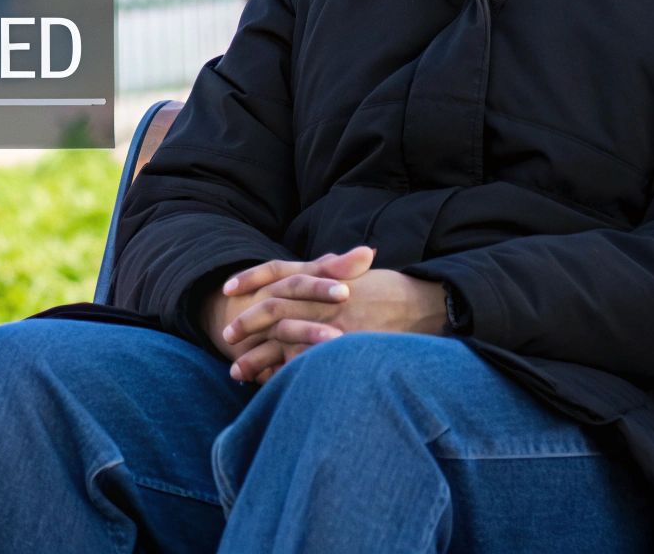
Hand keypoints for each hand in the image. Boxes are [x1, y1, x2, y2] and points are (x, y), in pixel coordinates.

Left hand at [224, 249, 451, 383]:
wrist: (427, 306)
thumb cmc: (392, 291)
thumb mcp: (360, 274)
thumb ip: (334, 272)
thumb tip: (318, 267)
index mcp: (325, 276)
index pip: (279, 270)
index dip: (252, 277)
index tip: (227, 289)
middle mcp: (325, 298)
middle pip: (273, 307)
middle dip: (246, 323)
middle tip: (226, 336)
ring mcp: (333, 324)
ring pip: (283, 340)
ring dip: (257, 358)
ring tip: (236, 372)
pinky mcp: (342, 349)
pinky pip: (306, 366)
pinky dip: (285, 377)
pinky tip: (268, 387)